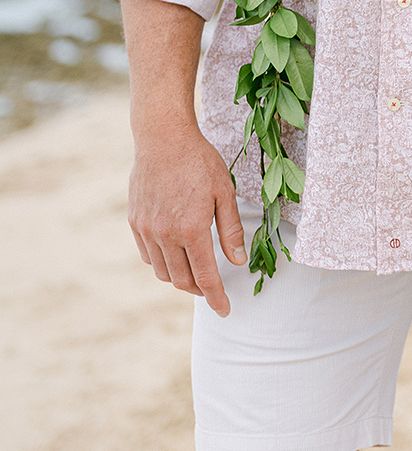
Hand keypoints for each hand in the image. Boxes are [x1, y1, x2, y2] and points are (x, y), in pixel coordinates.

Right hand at [128, 121, 245, 316]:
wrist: (163, 139)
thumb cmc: (200, 162)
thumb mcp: (225, 192)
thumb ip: (230, 229)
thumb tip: (237, 261)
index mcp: (192, 229)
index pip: (206, 277)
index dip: (216, 298)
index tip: (225, 311)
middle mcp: (166, 235)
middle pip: (182, 280)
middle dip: (199, 290)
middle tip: (213, 288)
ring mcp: (147, 230)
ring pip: (164, 272)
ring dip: (181, 278)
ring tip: (196, 270)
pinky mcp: (135, 222)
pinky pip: (149, 256)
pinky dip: (163, 262)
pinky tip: (176, 253)